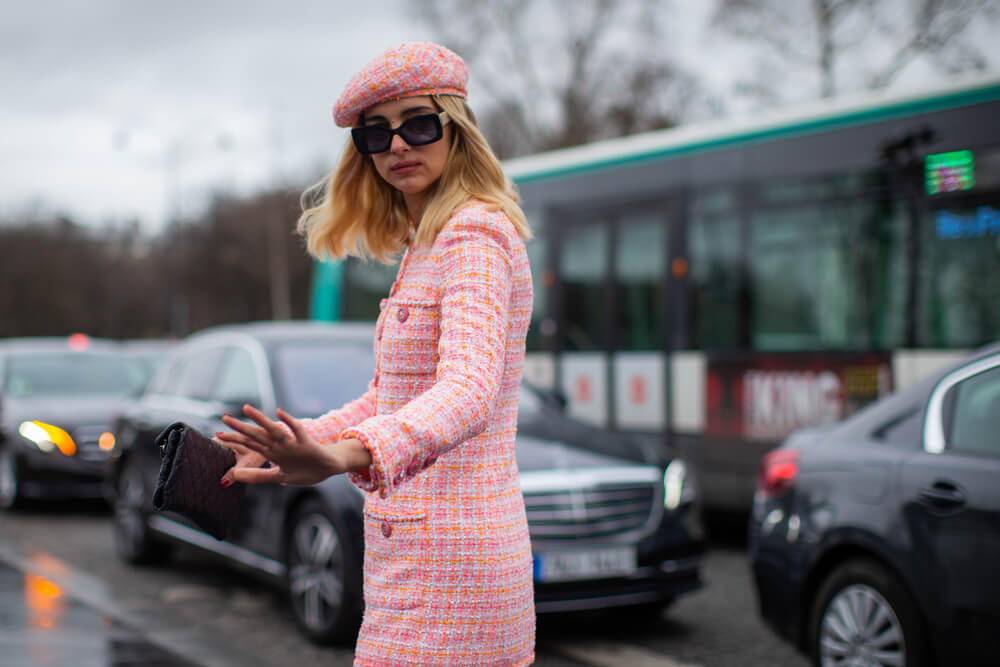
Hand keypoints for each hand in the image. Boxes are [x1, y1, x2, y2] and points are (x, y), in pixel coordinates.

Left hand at [217, 405, 342, 485]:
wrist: (330, 466)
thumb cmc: (306, 470)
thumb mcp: (279, 478)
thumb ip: (258, 476)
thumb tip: (234, 476)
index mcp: (272, 453)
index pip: (250, 445)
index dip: (235, 441)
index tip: (218, 435)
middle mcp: (279, 446)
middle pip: (257, 435)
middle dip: (241, 428)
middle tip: (224, 418)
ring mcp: (292, 443)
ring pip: (273, 429)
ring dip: (260, 419)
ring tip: (247, 409)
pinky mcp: (305, 443)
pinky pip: (296, 430)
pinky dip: (288, 421)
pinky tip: (279, 412)